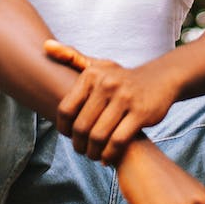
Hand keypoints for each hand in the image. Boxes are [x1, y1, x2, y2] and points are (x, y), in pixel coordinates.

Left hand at [44, 39, 177, 163]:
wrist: (160, 79)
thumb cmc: (121, 78)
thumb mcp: (98, 65)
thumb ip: (71, 57)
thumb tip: (45, 45)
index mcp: (92, 75)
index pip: (65, 109)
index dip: (63, 128)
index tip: (69, 135)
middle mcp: (107, 84)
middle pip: (81, 126)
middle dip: (79, 145)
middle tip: (82, 150)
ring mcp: (125, 99)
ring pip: (98, 136)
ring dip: (93, 152)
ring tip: (93, 155)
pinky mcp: (141, 113)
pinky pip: (118, 141)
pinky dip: (110, 154)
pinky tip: (108, 157)